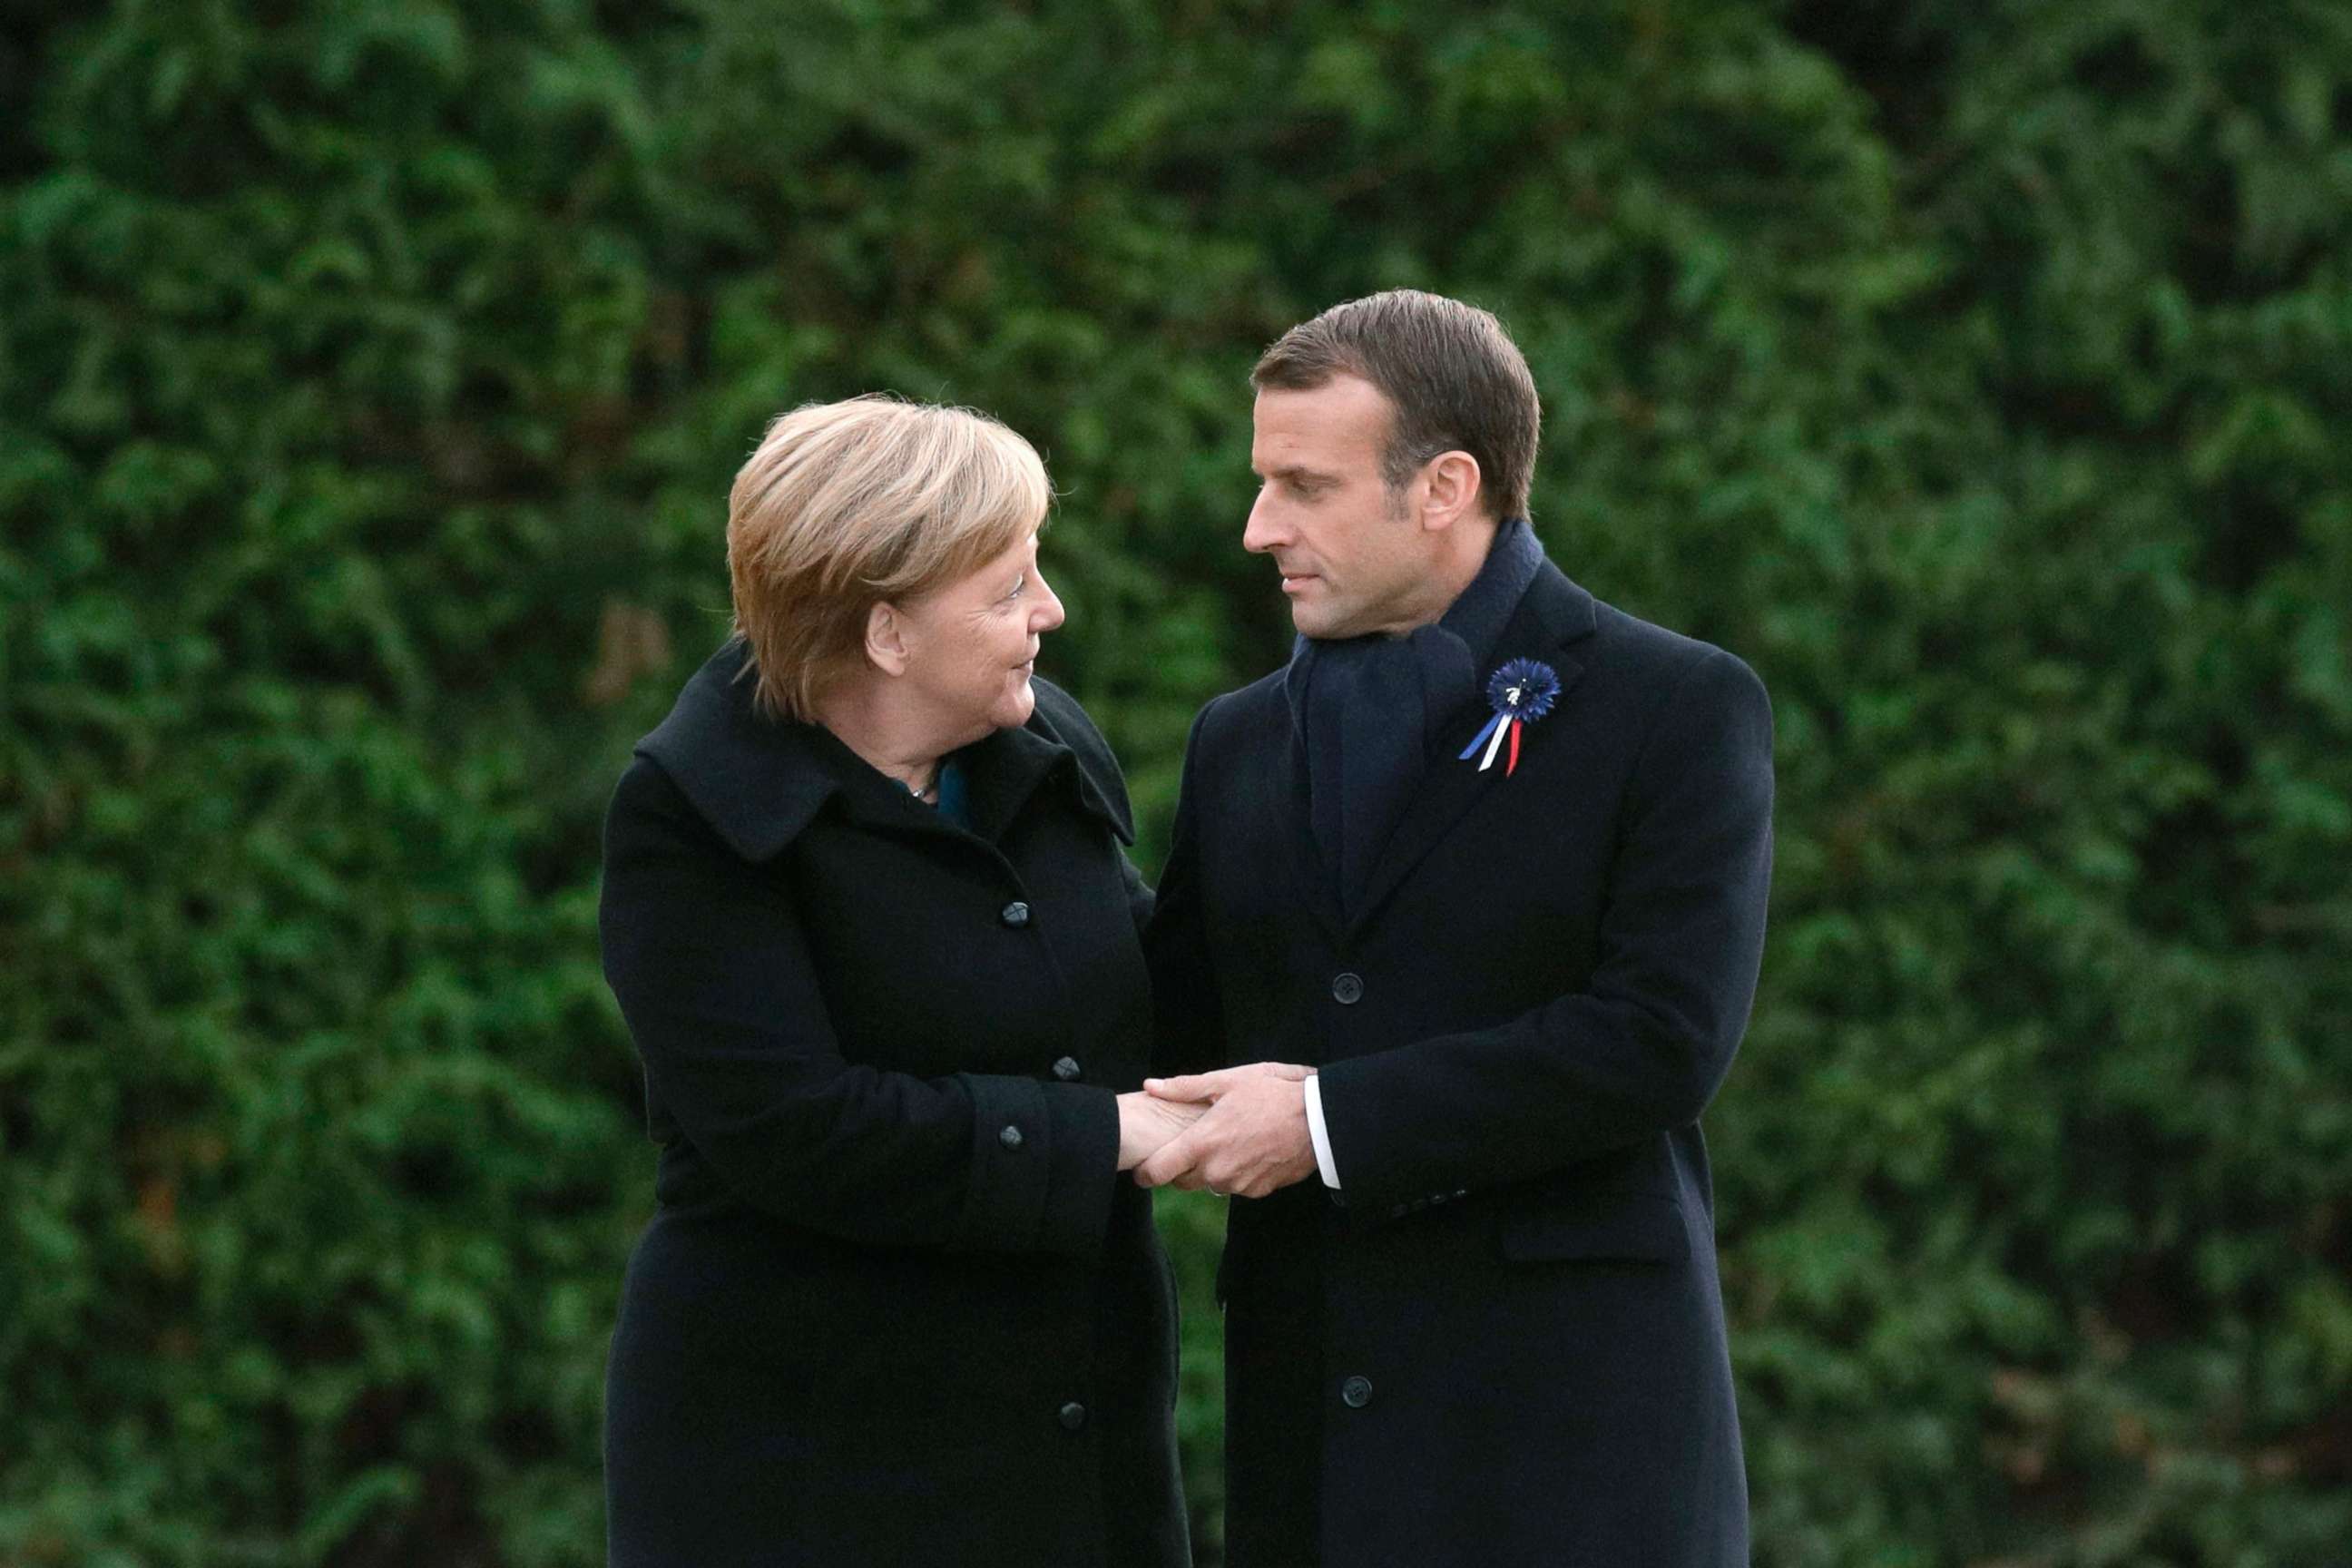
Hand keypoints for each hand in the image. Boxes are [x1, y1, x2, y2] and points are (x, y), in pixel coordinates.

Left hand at [1133, 1063, 1317, 1197]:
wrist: (1318, 1120)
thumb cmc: (1272, 1094)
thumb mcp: (1227, 1081)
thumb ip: (1184, 1087)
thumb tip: (1150, 1086)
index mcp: (1202, 1144)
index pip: (1157, 1172)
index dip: (1145, 1172)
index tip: (1143, 1167)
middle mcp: (1216, 1171)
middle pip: (1182, 1180)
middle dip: (1182, 1166)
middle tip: (1195, 1142)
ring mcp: (1238, 1184)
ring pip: (1210, 1183)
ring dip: (1211, 1168)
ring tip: (1229, 1139)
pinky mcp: (1257, 1191)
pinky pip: (1235, 1185)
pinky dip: (1236, 1172)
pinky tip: (1249, 1149)